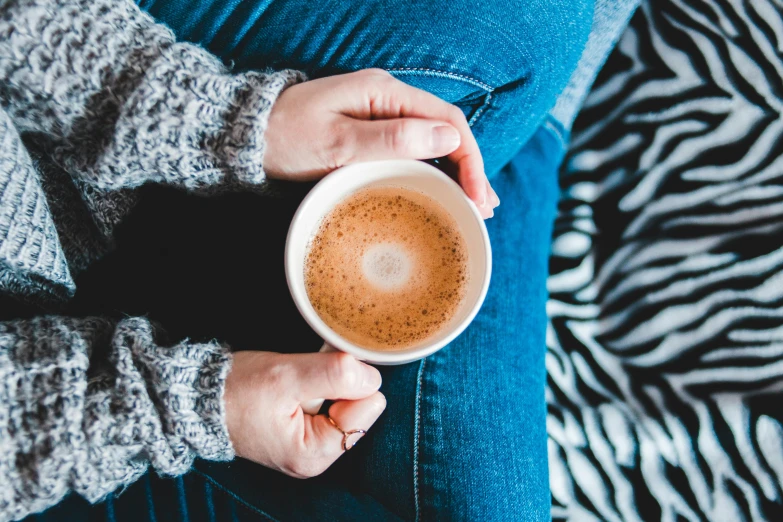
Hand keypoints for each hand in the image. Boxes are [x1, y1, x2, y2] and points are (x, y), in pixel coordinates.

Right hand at [224, 350, 384, 477]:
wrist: (197, 396)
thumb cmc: (236, 389)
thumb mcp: (285, 376)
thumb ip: (332, 375)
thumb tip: (372, 376)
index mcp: (314, 454)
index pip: (368, 406)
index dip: (349, 380)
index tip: (319, 370)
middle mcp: (316, 457)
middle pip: (360, 404)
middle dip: (336, 383)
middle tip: (300, 378)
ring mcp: (310, 444)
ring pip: (346, 398)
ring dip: (325, 381)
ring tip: (292, 381)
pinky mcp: (303, 429)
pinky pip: (329, 399)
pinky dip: (317, 383)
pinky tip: (293, 382)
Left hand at [264, 69, 499, 217]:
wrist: (246, 135)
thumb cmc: (285, 138)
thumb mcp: (338, 143)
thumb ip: (393, 139)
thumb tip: (448, 139)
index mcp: (384, 93)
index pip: (446, 121)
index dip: (469, 158)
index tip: (478, 195)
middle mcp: (387, 99)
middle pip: (444, 131)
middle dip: (469, 168)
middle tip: (484, 207)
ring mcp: (378, 115)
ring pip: (430, 142)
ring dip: (454, 171)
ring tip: (473, 203)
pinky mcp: (368, 132)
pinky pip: (410, 149)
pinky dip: (431, 170)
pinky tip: (441, 189)